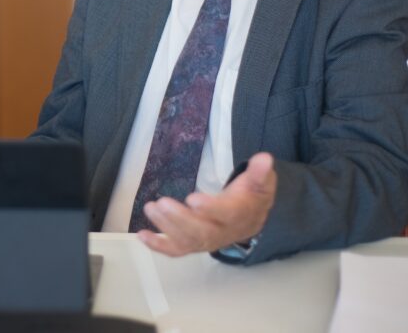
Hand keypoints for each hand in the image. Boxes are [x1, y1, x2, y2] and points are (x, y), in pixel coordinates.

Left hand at [135, 152, 276, 256]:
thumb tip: (264, 158)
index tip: (193, 199)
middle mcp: (222, 233)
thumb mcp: (260, 182)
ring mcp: (206, 241)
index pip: (226, 215)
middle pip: (201, 232)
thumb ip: (260, 172)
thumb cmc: (252, 197)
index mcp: (239, 215)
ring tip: (150, 208)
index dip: (210, 209)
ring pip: (186, 241)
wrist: (251, 219)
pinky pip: (176, 250)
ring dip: (166, 227)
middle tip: (161, 203)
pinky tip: (142, 235)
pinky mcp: (193, 244)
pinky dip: (158, 245)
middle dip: (180, 219)